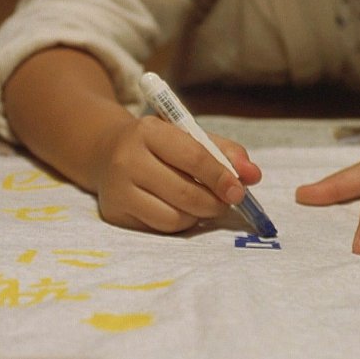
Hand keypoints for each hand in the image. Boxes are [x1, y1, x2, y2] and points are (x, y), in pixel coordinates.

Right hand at [94, 115, 260, 232]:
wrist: (106, 151)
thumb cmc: (158, 145)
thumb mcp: (188, 136)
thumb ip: (225, 152)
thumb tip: (253, 175)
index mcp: (149, 131)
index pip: (193, 157)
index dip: (220, 176)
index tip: (240, 190)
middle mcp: (127, 158)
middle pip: (185, 193)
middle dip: (215, 202)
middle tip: (228, 202)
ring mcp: (118, 188)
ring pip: (174, 217)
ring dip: (199, 215)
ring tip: (203, 204)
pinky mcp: (114, 213)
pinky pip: (160, 228)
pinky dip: (181, 223)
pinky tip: (181, 209)